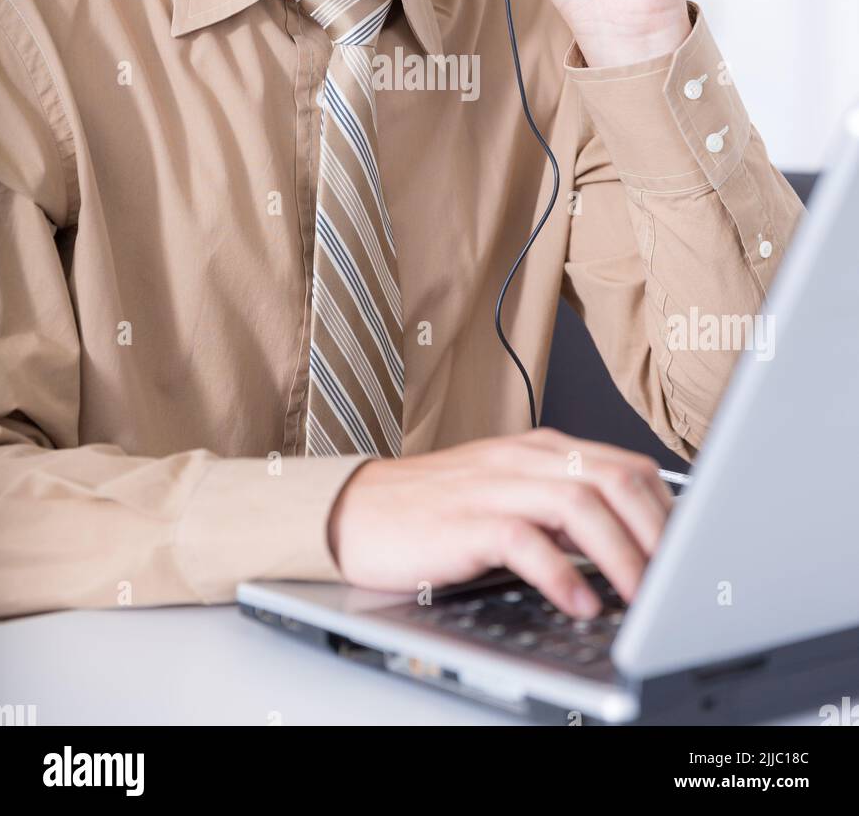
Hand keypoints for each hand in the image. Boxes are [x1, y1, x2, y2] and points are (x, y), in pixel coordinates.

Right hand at [327, 427, 674, 617]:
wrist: (360, 511)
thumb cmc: (438, 509)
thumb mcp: (513, 495)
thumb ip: (567, 508)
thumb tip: (633, 542)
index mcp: (543, 450)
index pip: (627, 465)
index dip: (668, 512)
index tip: (692, 555)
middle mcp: (525, 460)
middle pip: (615, 479)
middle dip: (657, 533)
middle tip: (678, 582)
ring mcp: (495, 487)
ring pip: (580, 505)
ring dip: (621, 556)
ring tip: (641, 600)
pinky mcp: (465, 522)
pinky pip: (525, 541)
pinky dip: (560, 575)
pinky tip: (578, 603)